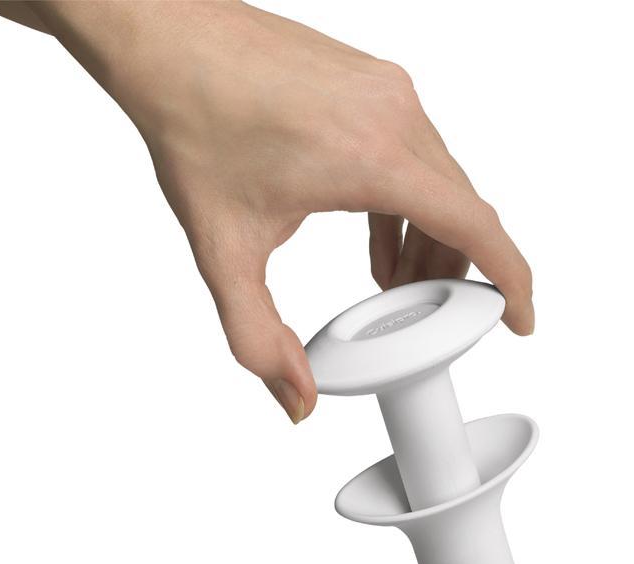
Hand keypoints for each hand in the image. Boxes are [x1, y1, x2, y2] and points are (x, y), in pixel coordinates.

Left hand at [30, 0, 533, 422]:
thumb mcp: (225, 251)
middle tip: (430, 314)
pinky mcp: (374, 84)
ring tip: (396, 284)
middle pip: (462, 210)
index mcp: (373, 158)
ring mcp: (388, 93)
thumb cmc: (193, 124)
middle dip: (456, 272)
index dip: (511, 281)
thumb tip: (297, 397)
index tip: (519, 318)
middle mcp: (395, 117)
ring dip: (429, 238)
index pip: (476, 226)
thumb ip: (258, 337)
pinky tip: (376, 237)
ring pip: (440, 181)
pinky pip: (416, 154)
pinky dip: (407, 204)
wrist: (167, 42)